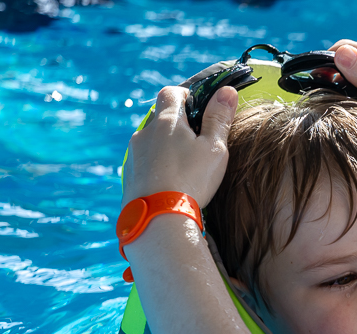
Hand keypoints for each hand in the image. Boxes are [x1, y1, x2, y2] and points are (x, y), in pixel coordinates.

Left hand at [121, 85, 237, 207]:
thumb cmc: (192, 181)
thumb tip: (227, 90)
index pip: (171, 92)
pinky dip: (157, 165)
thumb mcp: (214, 148)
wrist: (159, 219)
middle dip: (178, 124)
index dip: (186, 95)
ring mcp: (133, 154)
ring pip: (151, 141)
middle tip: (197, 142)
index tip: (199, 107)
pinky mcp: (129, 175)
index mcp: (167, 121)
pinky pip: (144, 162)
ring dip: (166, 146)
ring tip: (185, 166)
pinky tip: (171, 182)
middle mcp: (145, 133)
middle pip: (160, 117)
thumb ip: (219, 118)